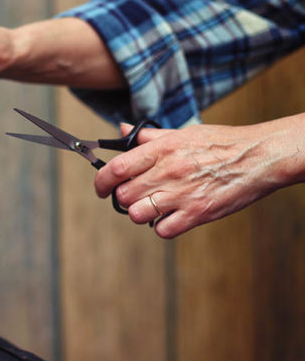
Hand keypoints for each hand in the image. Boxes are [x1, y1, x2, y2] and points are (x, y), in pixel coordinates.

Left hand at [94, 116, 304, 237]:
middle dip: (125, 198)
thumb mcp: (183, 133)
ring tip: (154, 206)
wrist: (260, 157)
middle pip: (124, 195)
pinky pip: (163, 230)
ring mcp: (182, 194)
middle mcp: (168, 171)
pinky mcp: (197, 213)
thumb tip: (123, 130)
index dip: (101, 182)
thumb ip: (149, 137)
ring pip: (138, 214)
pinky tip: (172, 216)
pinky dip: (163, 227)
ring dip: (141, 213)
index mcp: (162, 149)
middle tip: (136, 195)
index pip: (116, 168)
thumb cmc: (222, 143)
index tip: (101, 187)